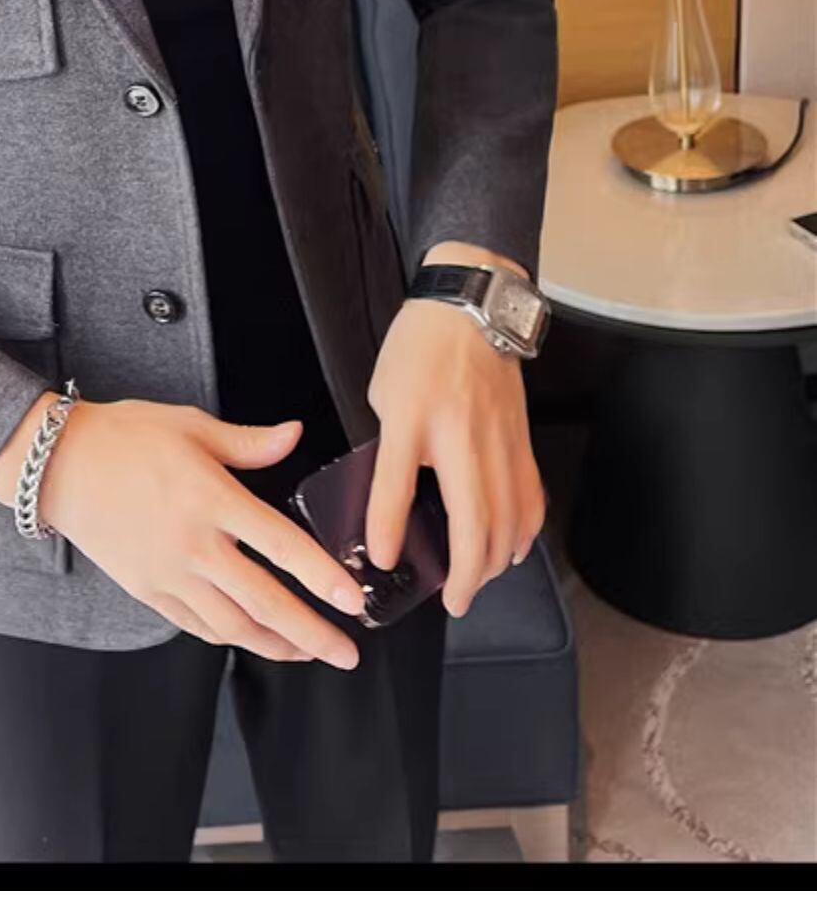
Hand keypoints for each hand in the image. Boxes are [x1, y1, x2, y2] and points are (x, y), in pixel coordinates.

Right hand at [0, 394, 369, 666]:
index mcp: (210, 498)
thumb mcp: (190, 426)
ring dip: (275, 645)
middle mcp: (192, 544)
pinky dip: (229, 637)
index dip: (321, 576)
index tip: (352, 599)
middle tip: (346, 653)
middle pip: (264, 602)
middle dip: (312, 634)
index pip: (280, 545)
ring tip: (306, 653)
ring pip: (232, 626)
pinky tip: (250, 637)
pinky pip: (196, 625)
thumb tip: (294, 434)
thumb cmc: (123, 437)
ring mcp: (167, 573)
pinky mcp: (147, 589)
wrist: (58, 464)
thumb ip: (248, 441)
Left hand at [363, 246, 547, 616]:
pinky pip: (530, 496)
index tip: (381, 562)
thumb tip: (392, 496)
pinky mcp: (522, 439)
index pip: (395, 484)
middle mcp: (460, 434)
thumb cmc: (419, 348)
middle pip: (473, 521)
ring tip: (478, 583)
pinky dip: (525, 531)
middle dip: (466, 574)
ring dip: (497, 562)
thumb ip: (389, 444)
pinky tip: (513, 549)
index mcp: (413, 418)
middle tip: (453, 603)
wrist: (471, 308)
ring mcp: (499, 439)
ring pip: (510, 519)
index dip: (386, 529)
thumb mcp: (385, 393)